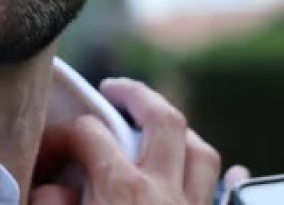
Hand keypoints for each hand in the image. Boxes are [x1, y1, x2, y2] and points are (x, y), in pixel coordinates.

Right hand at [31, 78, 235, 203]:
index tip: (50, 152)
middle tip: (112, 89)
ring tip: (158, 130)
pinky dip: (230, 182)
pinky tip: (233, 174)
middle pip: (163, 119)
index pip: (89, 134)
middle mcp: (164, 194)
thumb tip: (51, 185)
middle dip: (137, 95)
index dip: (64, 136)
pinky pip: (230, 198)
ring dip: (182, 135)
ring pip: (203, 154)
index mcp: (122, 191)